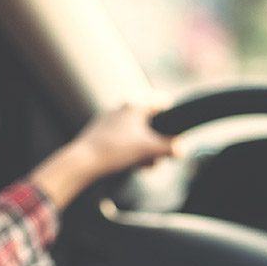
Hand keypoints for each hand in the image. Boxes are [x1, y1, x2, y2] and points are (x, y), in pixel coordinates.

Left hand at [29, 103, 174, 208]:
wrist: (83, 161)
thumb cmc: (116, 150)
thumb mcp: (148, 150)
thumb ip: (169, 148)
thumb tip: (183, 149)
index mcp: (135, 106)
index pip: (161, 102)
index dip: (172, 114)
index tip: (177, 125)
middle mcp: (121, 108)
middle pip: (149, 120)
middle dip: (157, 138)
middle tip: (158, 156)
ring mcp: (109, 119)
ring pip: (135, 130)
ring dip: (143, 145)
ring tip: (144, 163)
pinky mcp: (99, 132)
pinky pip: (121, 137)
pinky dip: (129, 147)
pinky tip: (128, 163)